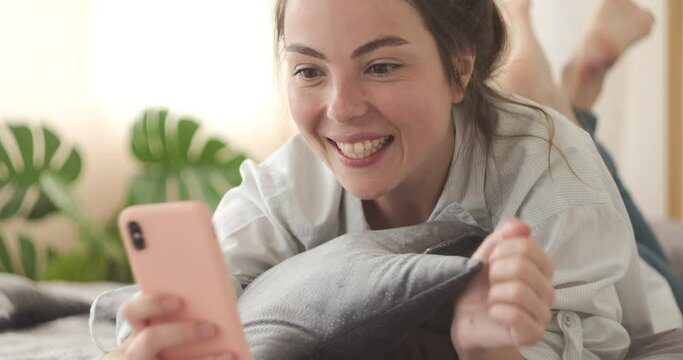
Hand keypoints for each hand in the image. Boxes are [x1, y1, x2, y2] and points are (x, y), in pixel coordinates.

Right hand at [103, 294, 235, 359]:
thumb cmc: (170, 343)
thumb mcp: (166, 331)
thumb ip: (178, 316)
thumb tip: (213, 295)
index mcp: (135, 331)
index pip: (132, 311)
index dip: (152, 304)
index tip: (178, 302)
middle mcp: (134, 353)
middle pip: (150, 339)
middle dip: (181, 332)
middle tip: (211, 328)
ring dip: (204, 359)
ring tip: (229, 354)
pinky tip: (230, 359)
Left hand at [450, 219, 554, 353]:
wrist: (468, 320)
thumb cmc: (480, 286)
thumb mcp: (487, 255)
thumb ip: (504, 236)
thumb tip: (523, 226)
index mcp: (541, 267)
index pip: (527, 245)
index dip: (501, 251)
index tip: (492, 261)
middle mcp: (548, 289)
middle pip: (522, 267)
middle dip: (496, 272)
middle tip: (490, 282)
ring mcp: (543, 313)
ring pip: (519, 291)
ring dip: (495, 293)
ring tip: (492, 298)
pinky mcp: (534, 333)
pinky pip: (516, 315)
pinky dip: (497, 311)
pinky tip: (494, 313)